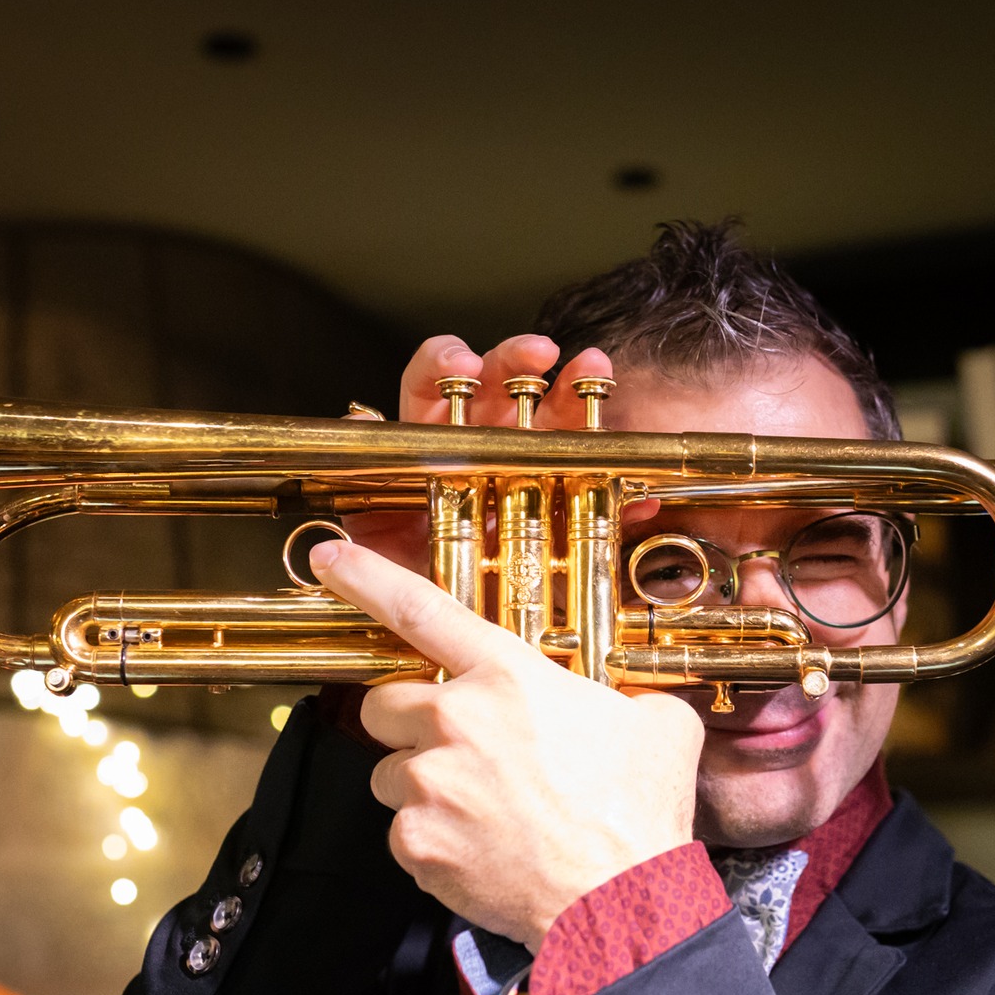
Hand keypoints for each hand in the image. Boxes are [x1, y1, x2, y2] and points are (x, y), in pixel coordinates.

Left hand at [310, 538, 701, 948]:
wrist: (620, 900)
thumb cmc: (638, 813)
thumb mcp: (658, 724)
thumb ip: (625, 695)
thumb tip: (629, 700)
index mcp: (510, 676)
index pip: (421, 609)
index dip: (366, 575)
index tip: (329, 557)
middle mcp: (457, 720)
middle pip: (384, 702)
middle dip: (408, 722)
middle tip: (457, 749)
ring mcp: (429, 782)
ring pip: (390, 772)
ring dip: (421, 786)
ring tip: (483, 811)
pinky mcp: (415, 840)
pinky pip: (403, 831)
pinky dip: (432, 841)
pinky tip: (482, 850)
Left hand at [340, 334, 656, 568]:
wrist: (443, 642)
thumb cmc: (403, 584)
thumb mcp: (373, 542)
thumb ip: (362, 491)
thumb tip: (360, 423)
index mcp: (429, 447)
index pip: (431, 388)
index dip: (443, 364)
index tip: (462, 363)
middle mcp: (478, 449)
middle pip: (498, 389)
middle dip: (517, 360)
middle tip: (538, 352)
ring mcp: (526, 474)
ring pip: (553, 424)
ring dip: (577, 394)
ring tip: (595, 373)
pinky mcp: (563, 514)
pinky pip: (596, 496)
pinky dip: (620, 497)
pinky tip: (635, 493)